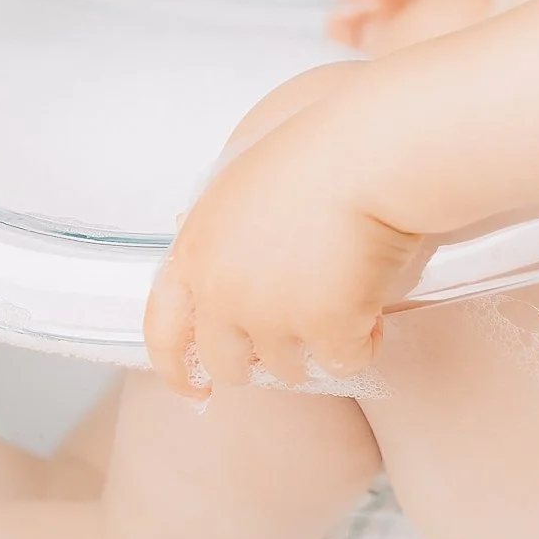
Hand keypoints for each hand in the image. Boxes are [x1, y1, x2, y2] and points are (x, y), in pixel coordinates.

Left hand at [143, 98, 425, 397]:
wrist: (368, 154)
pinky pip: (344, 362)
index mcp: (194, 255)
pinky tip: (375, 315)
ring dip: (316, 350)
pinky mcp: (325, 327)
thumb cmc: (313, 151)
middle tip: (295, 346)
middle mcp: (223, 294)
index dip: (175, 368)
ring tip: (346, 310)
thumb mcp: (238, 185)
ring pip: (289, 369)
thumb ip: (218, 235)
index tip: (196, 388)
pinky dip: (362, 345)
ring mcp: (273, 315)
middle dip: (259, 363)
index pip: (163, 332)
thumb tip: (217, 266)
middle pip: (228, 364)